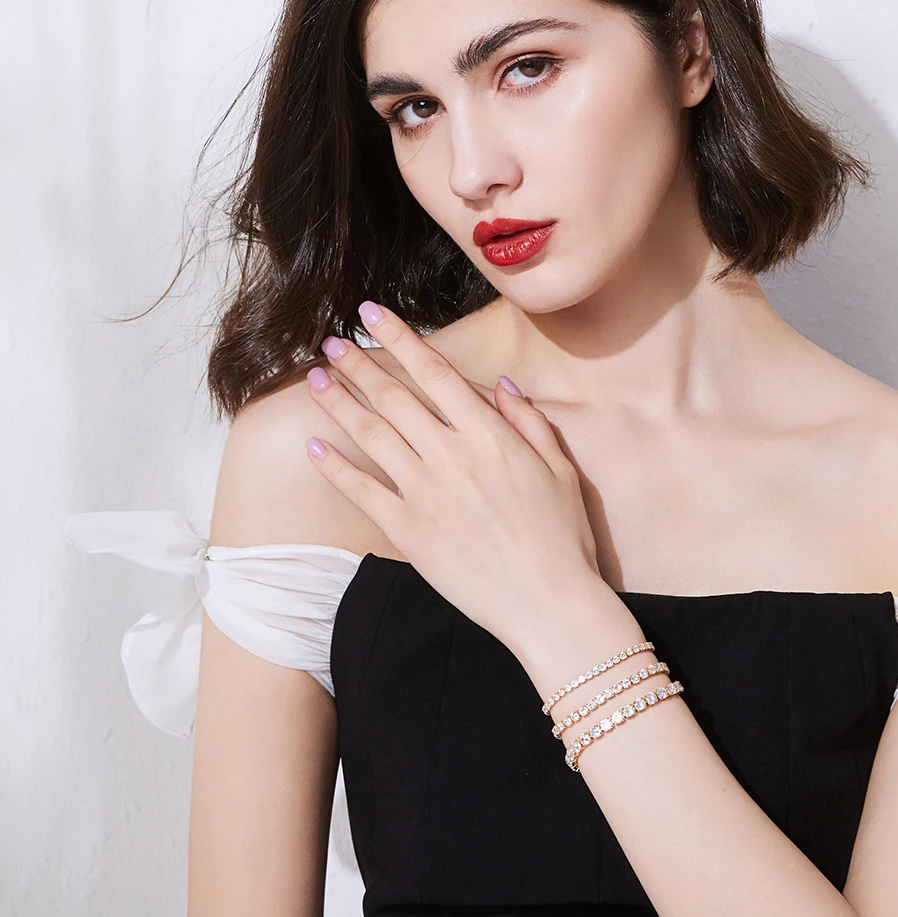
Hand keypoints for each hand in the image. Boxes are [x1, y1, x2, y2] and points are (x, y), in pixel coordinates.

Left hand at [303, 300, 604, 654]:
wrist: (550, 604)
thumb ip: (528, 421)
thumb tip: (500, 386)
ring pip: (371, 435)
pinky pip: (362, 492)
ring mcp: (425, 494)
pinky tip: (314, 445)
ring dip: (339, 403)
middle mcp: (451, 456)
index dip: (401, 338)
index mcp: (490, 435)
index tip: (373, 312)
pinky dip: (334, 466)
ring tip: (315, 379)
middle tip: (332, 341)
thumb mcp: (561, 469)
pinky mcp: (408, 532)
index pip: (436, 372)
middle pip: (395, 397)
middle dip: (359, 364)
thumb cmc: (564, 537)